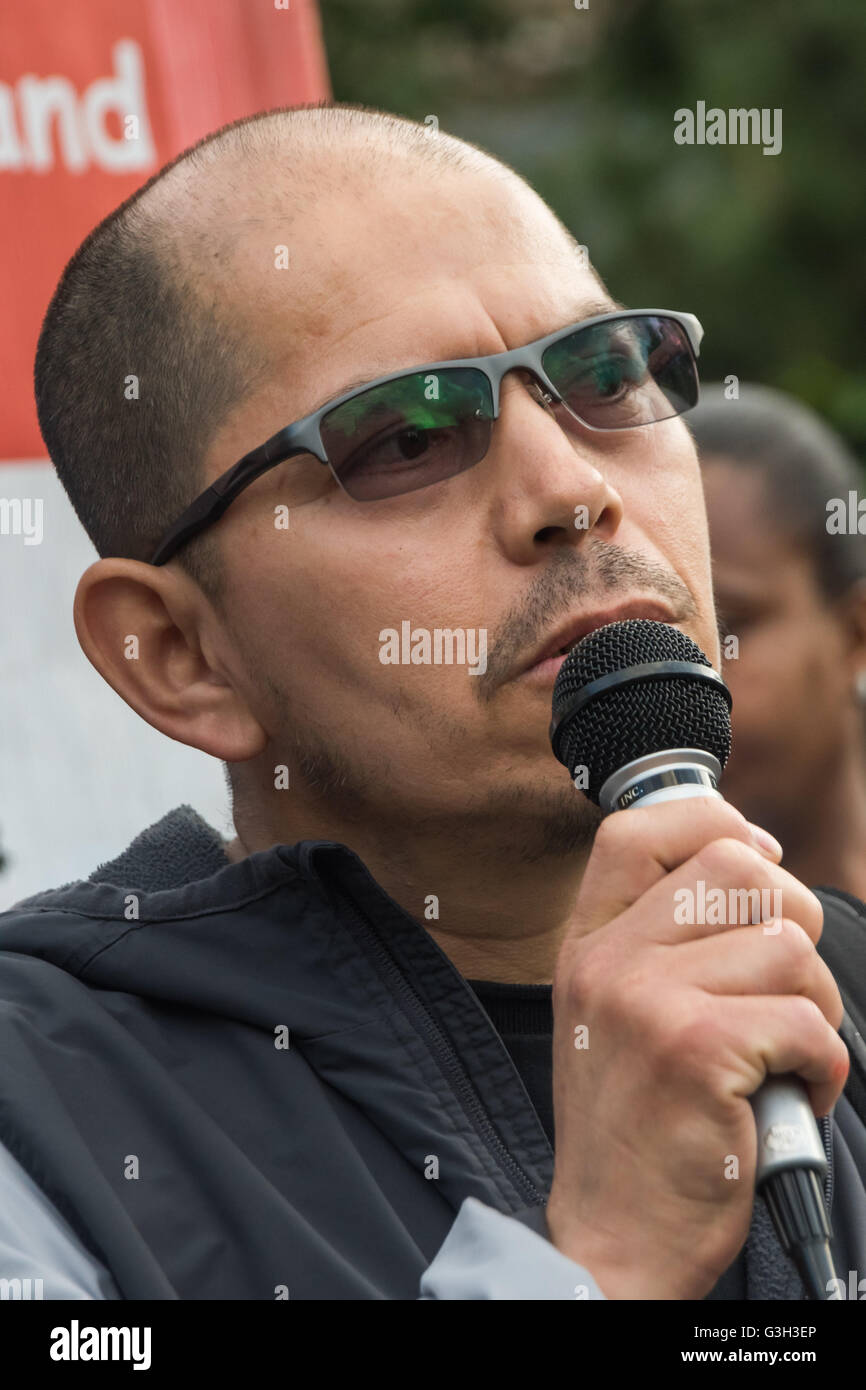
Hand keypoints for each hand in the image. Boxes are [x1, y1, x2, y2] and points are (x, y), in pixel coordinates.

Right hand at [545, 797, 847, 1299]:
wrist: (615, 1238)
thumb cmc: (635, 1125)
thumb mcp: (615, 1011)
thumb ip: (662, 934)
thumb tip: (757, 853)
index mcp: (586, 943)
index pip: (640, 828)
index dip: (715, 822)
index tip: (758, 858)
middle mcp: (607, 960)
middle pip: (739, 868)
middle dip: (792, 925)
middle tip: (784, 992)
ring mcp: (646, 1001)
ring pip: (788, 944)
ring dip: (816, 1005)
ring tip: (784, 1056)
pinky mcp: (697, 1050)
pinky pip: (809, 1020)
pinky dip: (824, 1065)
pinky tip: (790, 1095)